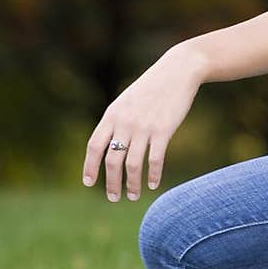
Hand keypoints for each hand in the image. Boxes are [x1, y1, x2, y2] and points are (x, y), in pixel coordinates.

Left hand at [82, 42, 201, 200]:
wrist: (178, 71)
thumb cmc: (152, 87)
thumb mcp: (127, 101)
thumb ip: (117, 121)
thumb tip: (110, 146)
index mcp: (112, 114)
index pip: (94, 146)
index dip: (89, 166)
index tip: (89, 183)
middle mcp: (125, 122)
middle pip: (112, 160)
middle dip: (111, 183)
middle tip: (114, 198)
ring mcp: (144, 127)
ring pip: (132, 164)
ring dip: (132, 184)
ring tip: (133, 196)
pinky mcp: (163, 130)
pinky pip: (155, 159)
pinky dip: (153, 175)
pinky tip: (153, 184)